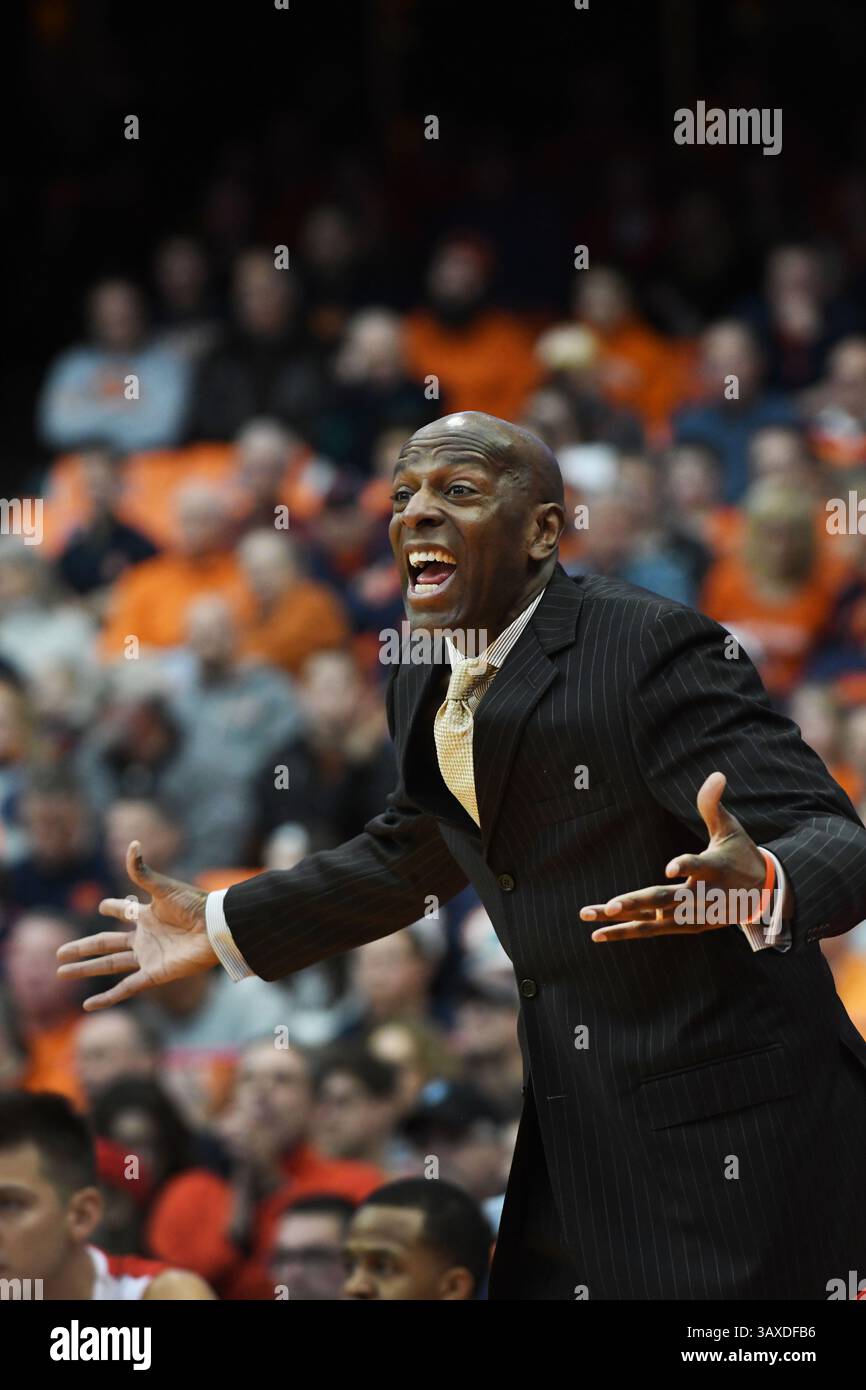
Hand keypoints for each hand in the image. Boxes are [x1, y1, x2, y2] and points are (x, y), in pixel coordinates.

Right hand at [56, 840, 216, 1008]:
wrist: (216, 928)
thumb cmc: (194, 905)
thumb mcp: (163, 887)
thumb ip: (142, 871)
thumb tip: (133, 843)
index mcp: (147, 915)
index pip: (123, 912)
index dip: (112, 908)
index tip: (102, 906)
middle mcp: (145, 937)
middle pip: (106, 943)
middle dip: (83, 947)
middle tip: (59, 953)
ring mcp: (148, 957)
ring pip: (109, 965)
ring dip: (86, 970)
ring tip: (61, 973)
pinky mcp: (155, 974)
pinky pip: (126, 988)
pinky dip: (108, 998)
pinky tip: (88, 1005)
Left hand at [580, 771, 772, 941]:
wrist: (762, 895)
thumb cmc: (739, 855)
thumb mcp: (730, 829)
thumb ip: (713, 805)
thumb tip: (716, 775)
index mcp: (716, 869)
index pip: (700, 867)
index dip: (685, 866)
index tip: (670, 868)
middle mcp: (704, 897)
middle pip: (668, 900)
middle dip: (638, 902)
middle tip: (611, 905)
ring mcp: (694, 916)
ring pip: (653, 919)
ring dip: (620, 921)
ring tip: (589, 914)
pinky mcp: (686, 928)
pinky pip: (652, 930)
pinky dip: (626, 932)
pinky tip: (598, 934)